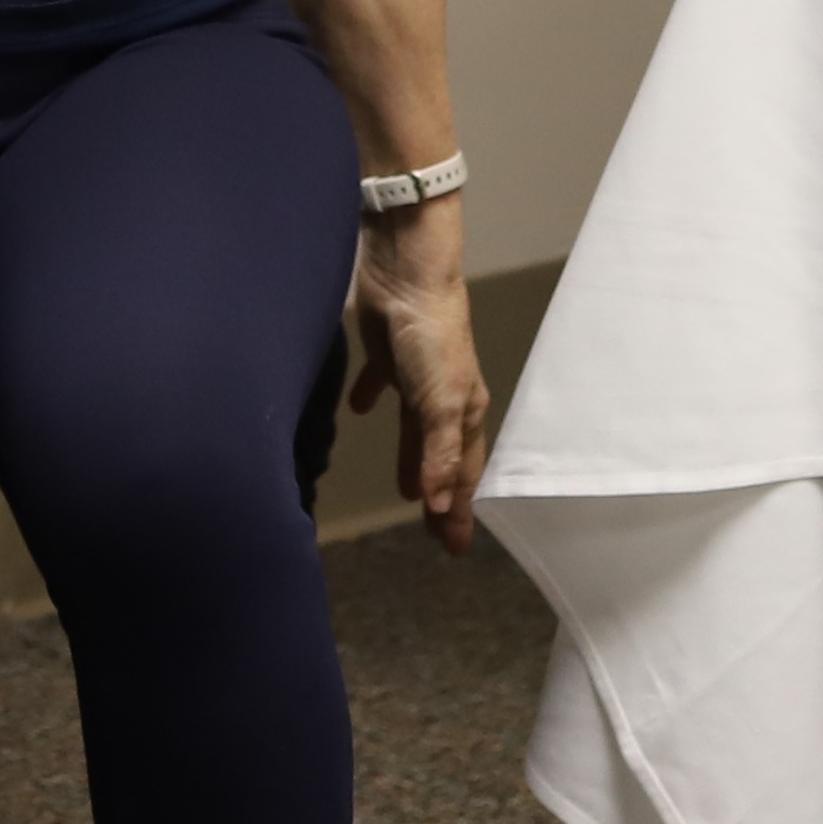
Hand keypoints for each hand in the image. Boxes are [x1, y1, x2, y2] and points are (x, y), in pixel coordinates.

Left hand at [346, 201, 491, 551]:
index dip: (458, 511)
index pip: (463, 474)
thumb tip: (435, 505)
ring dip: (411, 460)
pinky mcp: (387, 354)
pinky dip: (370, 398)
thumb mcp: (442, 401)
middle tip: (433, 532)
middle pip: (442, 458)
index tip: (454, 548)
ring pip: (414, 431)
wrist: (407, 275)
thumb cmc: (430, 339)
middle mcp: (444, 398)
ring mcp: (416, 376)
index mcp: (464, 411)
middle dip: (439, 495)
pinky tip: (358, 410)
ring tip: (403, 492)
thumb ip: (438, 453)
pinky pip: (379, 384)